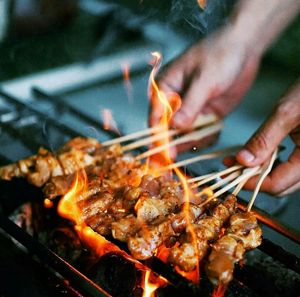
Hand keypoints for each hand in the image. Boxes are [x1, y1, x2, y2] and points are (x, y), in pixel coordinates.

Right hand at [149, 29, 260, 152]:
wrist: (244, 47)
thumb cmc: (219, 54)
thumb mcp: (204, 80)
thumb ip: (190, 105)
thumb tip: (176, 127)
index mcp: (165, 88)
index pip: (157, 118)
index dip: (159, 137)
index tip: (165, 154)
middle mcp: (175, 101)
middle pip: (169, 130)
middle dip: (175, 144)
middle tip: (177, 160)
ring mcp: (191, 109)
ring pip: (186, 134)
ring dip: (194, 140)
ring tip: (207, 133)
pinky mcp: (205, 114)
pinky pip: (202, 133)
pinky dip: (207, 136)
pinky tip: (214, 130)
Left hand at [236, 80, 299, 195]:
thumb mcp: (286, 113)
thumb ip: (264, 139)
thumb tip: (243, 161)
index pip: (277, 184)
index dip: (250, 182)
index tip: (229, 174)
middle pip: (280, 185)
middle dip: (252, 178)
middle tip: (230, 166)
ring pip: (282, 176)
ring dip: (258, 171)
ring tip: (237, 160)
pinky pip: (287, 165)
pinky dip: (269, 162)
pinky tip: (255, 154)